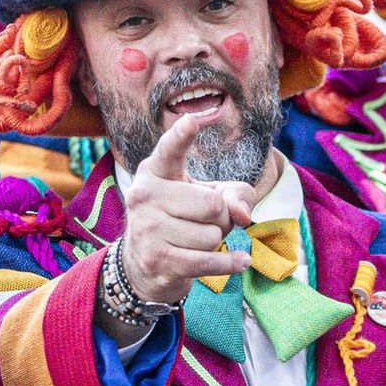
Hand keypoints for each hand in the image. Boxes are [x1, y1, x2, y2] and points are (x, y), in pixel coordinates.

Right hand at [115, 115, 255, 311]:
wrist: (144, 264)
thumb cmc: (183, 219)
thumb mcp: (210, 196)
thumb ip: (236, 194)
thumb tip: (241, 214)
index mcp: (154, 172)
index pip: (170, 151)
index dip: (181, 136)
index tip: (191, 121)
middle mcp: (144, 196)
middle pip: (213, 204)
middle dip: (222, 217)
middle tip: (205, 221)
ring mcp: (148, 229)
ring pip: (212, 235)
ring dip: (217, 242)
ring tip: (197, 241)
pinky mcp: (157, 260)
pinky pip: (210, 261)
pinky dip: (231, 263)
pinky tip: (241, 261)